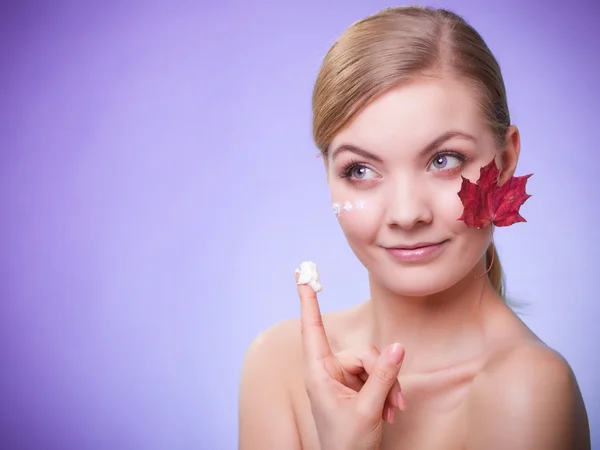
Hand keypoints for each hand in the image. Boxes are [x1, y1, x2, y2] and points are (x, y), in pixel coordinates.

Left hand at [296, 274, 405, 449]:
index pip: (312, 329)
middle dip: (382, 375)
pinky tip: (390, 412)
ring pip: (374, 366)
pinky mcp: (354, 388)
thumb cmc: (346, 444)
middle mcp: (329, 372)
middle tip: (393, 402)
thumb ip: (383, 377)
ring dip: (388, 388)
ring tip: (391, 411)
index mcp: (319, 373)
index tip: (303, 275)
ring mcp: (342, 380)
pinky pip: (376, 377)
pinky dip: (387, 393)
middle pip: (362, 353)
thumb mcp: (367, 410)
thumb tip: (397, 348)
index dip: (308, 301)